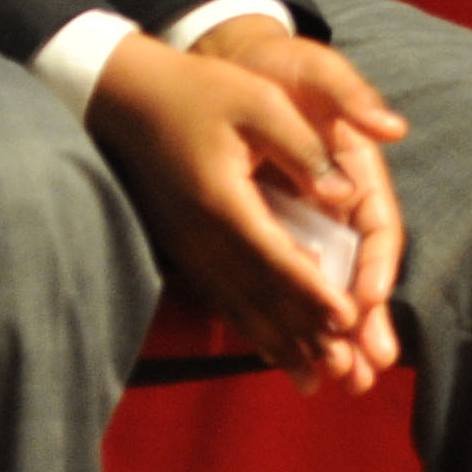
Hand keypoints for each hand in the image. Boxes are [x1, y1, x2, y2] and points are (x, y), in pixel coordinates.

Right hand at [83, 26, 406, 391]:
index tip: (348, 321)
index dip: (313, 291)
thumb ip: (303, 148)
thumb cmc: (197, 91)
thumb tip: (347, 192)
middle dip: (305, 335)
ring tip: (315, 380)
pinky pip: (220, 298)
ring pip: (239, 306)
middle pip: (260, 296)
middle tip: (346, 371)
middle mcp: (201, 236)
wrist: (123, 97)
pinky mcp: (181, 248)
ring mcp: (187, 247)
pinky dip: (250, 328)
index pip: (276, 258)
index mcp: (223, 202)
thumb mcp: (258, 102)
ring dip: (279, 344)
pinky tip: (267, 351)